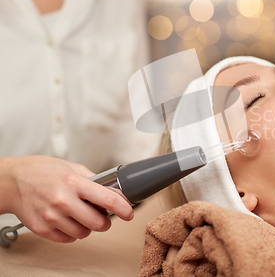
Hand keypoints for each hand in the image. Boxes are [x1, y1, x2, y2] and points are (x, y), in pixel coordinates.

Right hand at [0, 156, 133, 242]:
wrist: (11, 181)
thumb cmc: (42, 172)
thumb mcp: (71, 168)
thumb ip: (93, 180)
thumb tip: (114, 192)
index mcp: (74, 182)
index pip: (107, 199)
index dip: (123, 208)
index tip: (129, 213)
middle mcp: (63, 200)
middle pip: (98, 223)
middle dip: (105, 221)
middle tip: (102, 216)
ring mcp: (52, 216)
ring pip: (84, 233)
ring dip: (88, 227)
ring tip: (80, 216)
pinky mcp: (42, 229)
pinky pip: (68, 239)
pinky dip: (72, 233)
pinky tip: (68, 221)